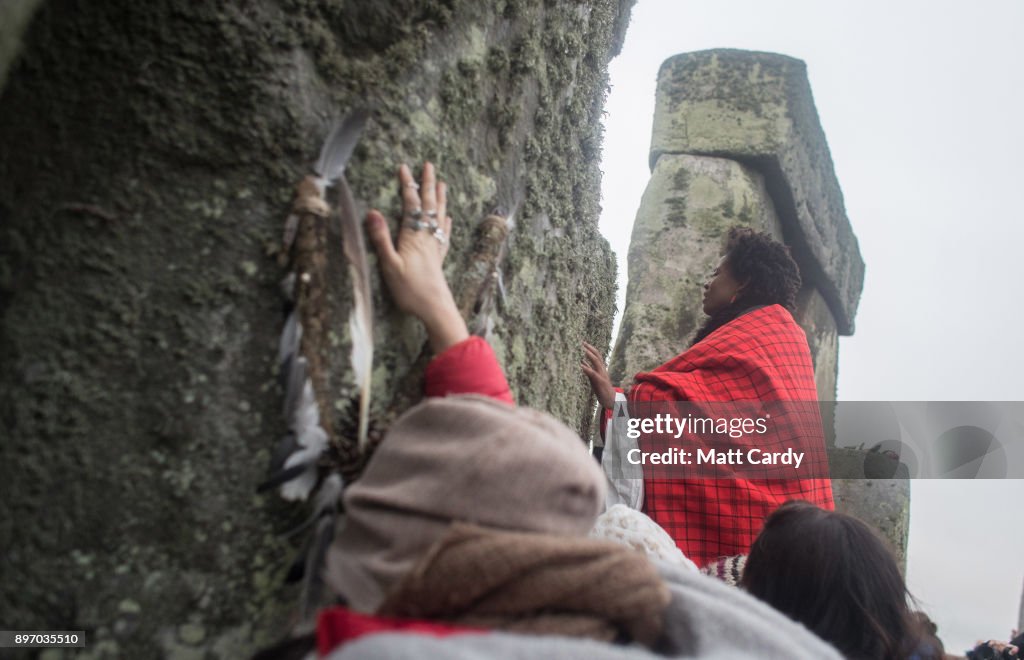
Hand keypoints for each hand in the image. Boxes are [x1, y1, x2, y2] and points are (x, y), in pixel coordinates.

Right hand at [365, 162, 467, 352]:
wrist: (435, 308)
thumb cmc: (410, 290)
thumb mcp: (389, 265)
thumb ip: (381, 238)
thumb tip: (372, 212)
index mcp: (412, 236)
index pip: (411, 205)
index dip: (408, 185)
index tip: (404, 167)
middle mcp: (426, 237)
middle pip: (429, 205)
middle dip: (427, 184)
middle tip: (429, 165)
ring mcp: (434, 247)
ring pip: (439, 216)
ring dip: (440, 198)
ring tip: (442, 183)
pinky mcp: (438, 258)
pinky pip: (444, 234)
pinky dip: (445, 222)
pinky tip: (448, 218)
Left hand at [581, 341, 615, 409]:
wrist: (611, 400)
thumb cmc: (602, 389)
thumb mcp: (594, 378)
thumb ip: (589, 370)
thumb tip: (582, 362)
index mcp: (601, 369)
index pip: (597, 356)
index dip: (591, 349)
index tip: (583, 343)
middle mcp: (602, 370)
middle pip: (597, 356)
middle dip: (590, 348)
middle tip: (582, 342)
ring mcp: (602, 375)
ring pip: (597, 362)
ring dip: (590, 355)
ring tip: (583, 350)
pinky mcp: (600, 382)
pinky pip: (593, 374)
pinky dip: (587, 369)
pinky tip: (581, 365)